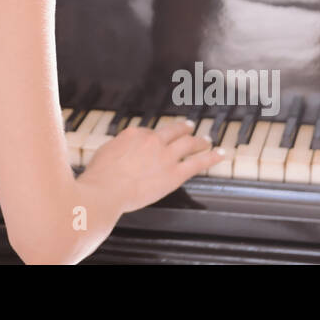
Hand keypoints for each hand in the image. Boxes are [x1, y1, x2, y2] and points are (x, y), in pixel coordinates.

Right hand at [81, 120, 229, 213]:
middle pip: (173, 131)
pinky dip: (211, 157)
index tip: (158, 141)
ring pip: (189, 143)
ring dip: (200, 140)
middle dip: (183, 129)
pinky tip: (220, 154)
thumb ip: (120, 148)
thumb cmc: (100, 176)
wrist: (105, 191)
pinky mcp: (175, 174)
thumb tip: (124, 150)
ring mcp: (166, 156)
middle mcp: (153, 140)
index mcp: (135, 134)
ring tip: (207, 140)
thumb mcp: (105, 152)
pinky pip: (198, 163)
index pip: (150, 132)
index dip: (155, 138)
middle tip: (190, 127)